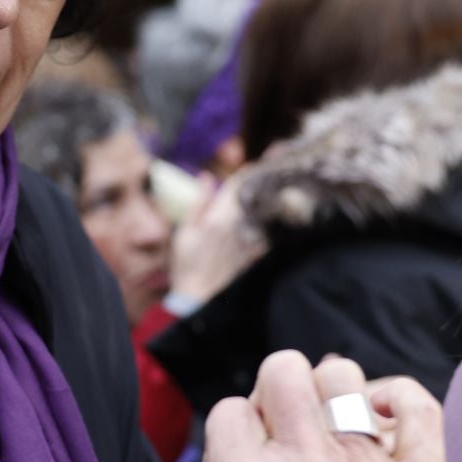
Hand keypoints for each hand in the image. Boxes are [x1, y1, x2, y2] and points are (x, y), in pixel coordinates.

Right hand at [169, 172, 265, 304]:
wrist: (200, 298)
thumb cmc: (187, 265)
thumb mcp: (186, 232)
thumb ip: (200, 202)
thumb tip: (207, 177)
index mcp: (220, 217)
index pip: (239, 184)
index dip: (248, 169)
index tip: (253, 162)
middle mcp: (239, 226)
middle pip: (258, 195)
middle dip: (264, 180)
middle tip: (272, 165)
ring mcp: (251, 240)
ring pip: (266, 211)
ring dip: (271, 198)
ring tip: (276, 187)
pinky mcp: (257, 253)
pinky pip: (268, 232)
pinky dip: (271, 221)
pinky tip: (274, 215)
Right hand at [207, 351, 450, 461]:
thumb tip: (262, 447)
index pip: (228, 412)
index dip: (238, 430)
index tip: (252, 450)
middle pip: (282, 371)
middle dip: (279, 393)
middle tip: (292, 426)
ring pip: (341, 375)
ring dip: (332, 394)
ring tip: (338, 427)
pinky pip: (413, 404)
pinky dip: (397, 400)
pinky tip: (384, 420)